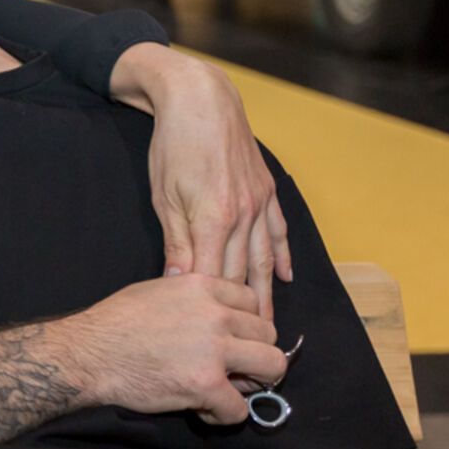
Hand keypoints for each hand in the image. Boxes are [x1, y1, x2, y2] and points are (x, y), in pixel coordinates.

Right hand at [52, 273, 287, 423]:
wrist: (86, 355)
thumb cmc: (112, 325)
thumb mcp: (155, 292)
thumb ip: (191, 300)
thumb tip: (215, 316)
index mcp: (202, 287)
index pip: (253, 302)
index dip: (244, 325)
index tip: (230, 340)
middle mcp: (215, 314)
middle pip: (268, 335)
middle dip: (253, 354)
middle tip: (230, 369)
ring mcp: (214, 349)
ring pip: (272, 366)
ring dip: (253, 383)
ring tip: (227, 389)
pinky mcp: (206, 384)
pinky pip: (239, 408)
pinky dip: (224, 414)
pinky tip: (201, 409)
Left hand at [113, 44, 292, 317]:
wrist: (200, 98)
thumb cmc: (173, 146)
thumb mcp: (163, 197)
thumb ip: (175, 244)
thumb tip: (179, 286)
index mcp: (214, 219)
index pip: (215, 278)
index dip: (215, 312)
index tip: (213, 338)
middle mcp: (244, 215)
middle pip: (244, 274)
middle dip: (244, 315)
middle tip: (245, 349)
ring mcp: (260, 202)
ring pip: (265, 258)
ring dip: (267, 294)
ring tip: (268, 327)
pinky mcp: (267, 190)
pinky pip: (278, 230)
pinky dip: (283, 256)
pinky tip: (285, 277)